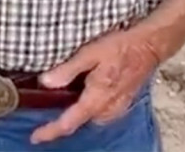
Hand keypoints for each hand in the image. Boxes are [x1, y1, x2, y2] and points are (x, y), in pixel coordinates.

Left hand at [28, 26, 164, 144]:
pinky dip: (86, 107)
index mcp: (97, 99)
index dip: (51, 132)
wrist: (148, 47)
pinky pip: (98, 112)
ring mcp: (115, 109)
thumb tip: (45, 82)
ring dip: (74, 112)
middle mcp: (107, 110)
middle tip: (42, 109)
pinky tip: (79, 93)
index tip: (35, 137)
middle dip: (60, 120)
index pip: (69, 123)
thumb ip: (68, 70)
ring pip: (88, 117)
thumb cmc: (120, 48)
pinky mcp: (120, 105)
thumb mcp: (89, 53)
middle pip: (77, 123)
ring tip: (58, 99)